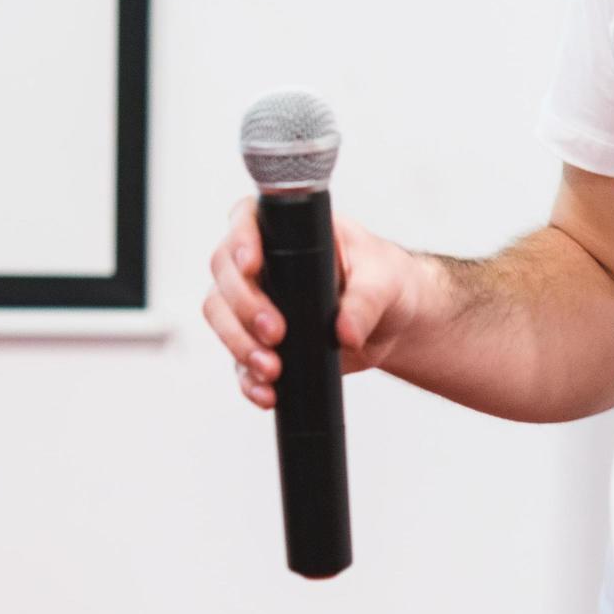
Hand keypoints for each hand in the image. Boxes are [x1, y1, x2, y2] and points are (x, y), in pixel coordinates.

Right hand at [203, 198, 428, 408]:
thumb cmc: (386, 282)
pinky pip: (239, 361)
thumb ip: (367, 301)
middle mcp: (263, 264)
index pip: (247, 220)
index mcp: (289, 232)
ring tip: (272, 369)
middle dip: (243, 306)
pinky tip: (267, 393)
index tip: (252, 265)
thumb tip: (345, 332)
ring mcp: (255, 304)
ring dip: (240, 345)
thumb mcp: (385, 281)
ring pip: (221, 317)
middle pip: (225, 275)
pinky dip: (248, 379)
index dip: (240, 240)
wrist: (392, 323)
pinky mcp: (261, 343)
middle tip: (276, 332)